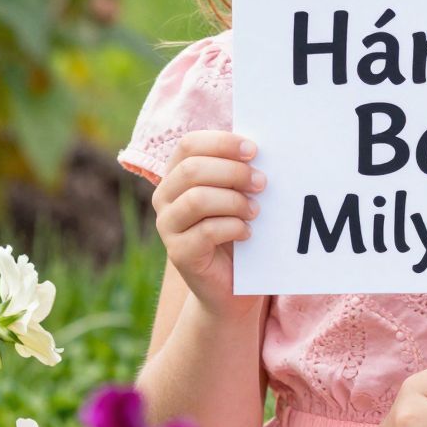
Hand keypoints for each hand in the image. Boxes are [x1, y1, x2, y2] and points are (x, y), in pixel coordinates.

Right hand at [154, 131, 265, 318]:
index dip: (221, 143)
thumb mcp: (238, 194)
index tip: (254, 151)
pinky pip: (206, 231)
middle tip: (262, 183)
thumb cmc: (238, 229)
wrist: (232, 284)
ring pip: (197, 199)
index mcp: (177, 174)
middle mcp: (164, 197)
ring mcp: (167, 226)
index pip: (189, 145)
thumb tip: (259, 148)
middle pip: (193, 169)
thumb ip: (241, 171)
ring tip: (255, 211)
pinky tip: (247, 233)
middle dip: (234, 172)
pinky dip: (234, 228)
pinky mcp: (178, 253)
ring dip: (234, 201)